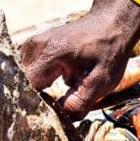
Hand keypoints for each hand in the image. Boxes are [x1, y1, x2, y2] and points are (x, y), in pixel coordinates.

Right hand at [19, 0, 139, 118]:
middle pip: (26, 82)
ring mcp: (34, 43)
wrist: (113, 24)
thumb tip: (64, 117)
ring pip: (28, 75)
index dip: (41, 103)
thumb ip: (81, 100)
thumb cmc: (110, 50)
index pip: (30, 87)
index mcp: (51, 53)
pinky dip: (45, 76)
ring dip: (44, 85)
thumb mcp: (102, 79)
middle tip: (66, 98)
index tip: (56, 109)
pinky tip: (65, 75)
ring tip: (70, 82)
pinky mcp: (36, 44)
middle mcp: (37, 46)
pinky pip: (32, 67)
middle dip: (42, 95)